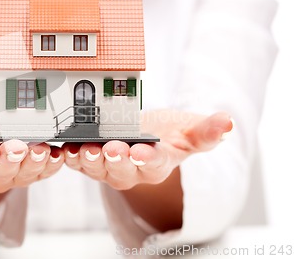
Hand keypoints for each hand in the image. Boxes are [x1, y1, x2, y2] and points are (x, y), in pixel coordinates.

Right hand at [0, 99, 64, 193]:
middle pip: (0, 171)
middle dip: (10, 161)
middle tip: (19, 146)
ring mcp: (13, 169)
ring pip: (25, 172)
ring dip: (35, 163)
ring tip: (43, 149)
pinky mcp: (31, 164)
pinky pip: (44, 167)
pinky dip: (53, 162)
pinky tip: (60, 152)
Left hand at [62, 110, 232, 189]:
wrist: (146, 134)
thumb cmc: (169, 133)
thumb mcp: (190, 129)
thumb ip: (206, 130)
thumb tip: (228, 122)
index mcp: (158, 164)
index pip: (155, 164)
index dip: (149, 159)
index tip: (142, 152)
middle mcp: (132, 171)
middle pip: (123, 170)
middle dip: (116, 160)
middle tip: (111, 148)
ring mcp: (109, 167)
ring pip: (97, 168)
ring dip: (89, 160)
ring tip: (85, 147)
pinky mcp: (91, 159)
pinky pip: (78, 161)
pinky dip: (71, 155)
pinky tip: (65, 147)